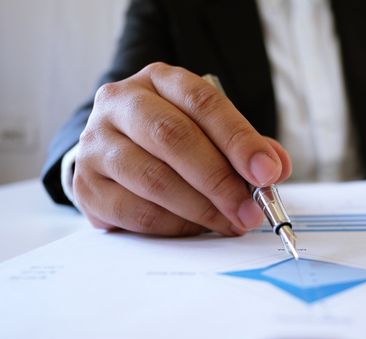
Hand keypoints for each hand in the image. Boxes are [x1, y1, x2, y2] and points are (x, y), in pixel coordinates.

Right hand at [73, 63, 291, 235]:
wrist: (115, 152)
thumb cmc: (170, 140)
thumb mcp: (208, 129)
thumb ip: (243, 146)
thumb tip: (276, 167)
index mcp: (159, 80)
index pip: (202, 102)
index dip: (238, 139)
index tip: (267, 172)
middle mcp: (121, 102)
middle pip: (172, 137)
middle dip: (219, 180)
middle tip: (250, 210)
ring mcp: (96, 143)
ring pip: (153, 178)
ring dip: (200, 209)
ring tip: (230, 223)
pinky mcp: (86, 184)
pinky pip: (135, 212)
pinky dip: (174, 225)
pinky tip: (196, 228)